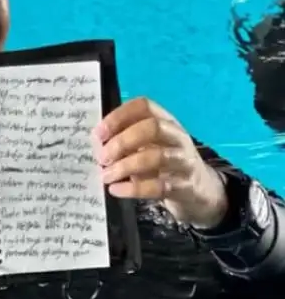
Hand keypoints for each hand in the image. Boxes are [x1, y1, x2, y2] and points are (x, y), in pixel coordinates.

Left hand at [94, 96, 228, 228]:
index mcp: (166, 121)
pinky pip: (159, 186)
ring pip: (156, 157)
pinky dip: (133, 189)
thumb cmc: (165, 165)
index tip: (99, 133)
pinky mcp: (186, 187)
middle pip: (152, 128)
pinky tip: (116, 190)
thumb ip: (126, 142)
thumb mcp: (149, 147)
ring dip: (125, 166)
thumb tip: (96, 144)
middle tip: (102, 157)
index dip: (119, 116)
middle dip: (122, 141)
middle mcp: (177, 137)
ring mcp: (184, 161)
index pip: (144, 106)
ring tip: (106, 176)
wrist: (202, 192)